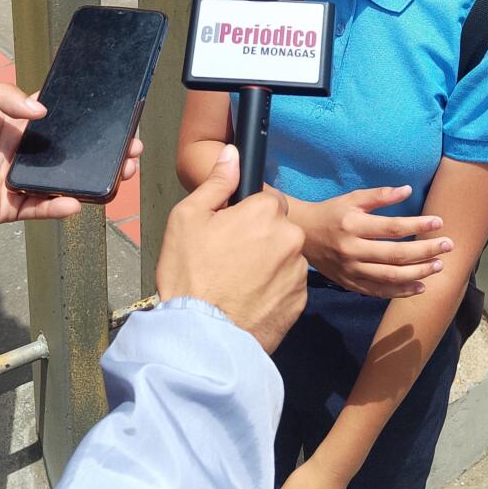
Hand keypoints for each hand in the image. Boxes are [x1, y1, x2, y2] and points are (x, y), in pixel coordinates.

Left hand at [0, 81, 142, 233]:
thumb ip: (4, 95)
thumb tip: (42, 111)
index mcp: (14, 124)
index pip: (59, 119)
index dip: (86, 118)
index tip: (114, 117)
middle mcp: (22, 152)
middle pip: (72, 151)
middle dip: (104, 150)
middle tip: (130, 149)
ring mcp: (18, 181)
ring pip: (66, 180)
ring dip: (94, 178)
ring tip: (120, 174)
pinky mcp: (9, 207)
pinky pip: (42, 207)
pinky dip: (61, 206)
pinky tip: (77, 201)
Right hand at [156, 145, 307, 352]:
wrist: (200, 335)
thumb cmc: (190, 273)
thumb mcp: (188, 217)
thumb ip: (217, 182)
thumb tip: (232, 153)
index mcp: (266, 212)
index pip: (268, 199)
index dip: (248, 212)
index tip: (231, 229)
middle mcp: (291, 238)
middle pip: (279, 228)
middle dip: (260, 238)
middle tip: (230, 258)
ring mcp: (297, 273)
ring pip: (285, 257)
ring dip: (269, 264)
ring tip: (237, 283)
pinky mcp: (299, 303)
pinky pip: (287, 286)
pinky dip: (272, 290)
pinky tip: (248, 300)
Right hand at [296, 186, 453, 297]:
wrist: (302, 237)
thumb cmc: (331, 213)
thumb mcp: (352, 198)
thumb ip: (380, 195)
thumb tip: (408, 190)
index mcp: (353, 225)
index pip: (392, 227)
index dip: (417, 224)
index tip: (439, 222)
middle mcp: (352, 250)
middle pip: (395, 255)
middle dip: (425, 251)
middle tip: (447, 246)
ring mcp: (351, 270)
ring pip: (390, 276)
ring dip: (418, 272)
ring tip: (438, 266)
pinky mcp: (350, 284)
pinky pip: (379, 291)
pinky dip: (401, 291)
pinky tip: (420, 286)